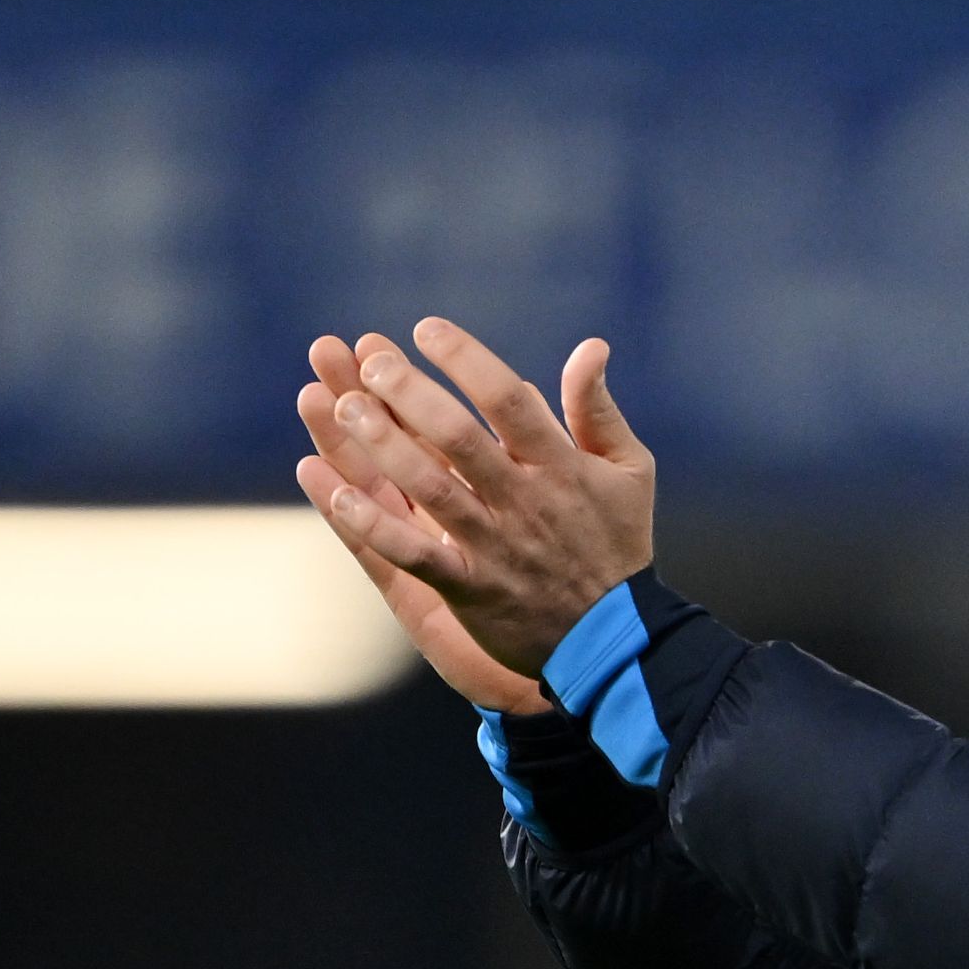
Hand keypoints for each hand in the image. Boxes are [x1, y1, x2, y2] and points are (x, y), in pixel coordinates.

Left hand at [306, 317, 656, 677]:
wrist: (615, 638)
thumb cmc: (617, 544)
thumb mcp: (629, 471)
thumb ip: (598, 409)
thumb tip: (591, 346)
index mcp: (561, 467)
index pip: (509, 400)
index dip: (465, 359)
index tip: (426, 329)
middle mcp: (524, 502)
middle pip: (458, 438)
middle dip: (410, 394)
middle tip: (370, 362)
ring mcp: (495, 547)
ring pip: (431, 489)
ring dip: (384, 447)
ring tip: (343, 407)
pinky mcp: (471, 589)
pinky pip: (416, 555)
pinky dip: (375, 527)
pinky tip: (339, 495)